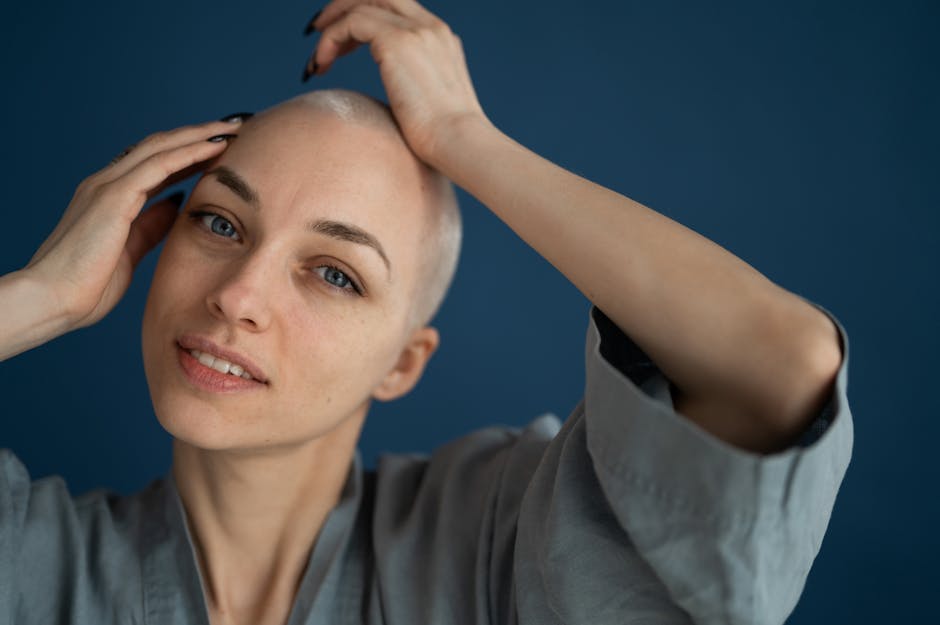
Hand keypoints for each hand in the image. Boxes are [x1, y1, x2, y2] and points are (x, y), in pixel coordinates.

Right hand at [23, 119, 243, 330]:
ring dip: (200, 135)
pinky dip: (190, 152)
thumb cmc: (87, 286)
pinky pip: (160, 164)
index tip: (221, 149)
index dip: (187, 153)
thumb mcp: (131, 251)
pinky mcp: (114, 196)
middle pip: (159, 146)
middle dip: (197, 134)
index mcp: (108, 197)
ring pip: (161, 146)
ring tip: (233, 128)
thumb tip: (176, 204)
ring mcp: (107, 185)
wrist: (52, 299)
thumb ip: (151, 225)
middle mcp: (106, 183)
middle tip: (234, 127)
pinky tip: (216, 146)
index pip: (154, 163)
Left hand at [304, 0, 490, 163]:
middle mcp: (431, 26)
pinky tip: (320, 67)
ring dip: (330, 28)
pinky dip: (329, 41)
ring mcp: (416, 29)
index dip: (363, 17)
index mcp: (440, 38)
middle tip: (317, 32)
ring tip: (316, 63)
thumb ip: (411, 86)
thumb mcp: (429, 103)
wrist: (459, 143)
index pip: (396, 8)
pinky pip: (351, 22)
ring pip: (360, 4)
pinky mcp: (398, 40)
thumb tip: (392, 97)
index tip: (343, 45)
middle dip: (342, 8)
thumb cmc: (445, 140)